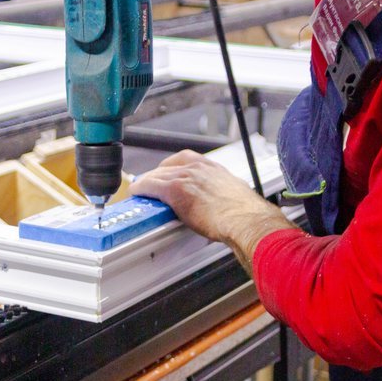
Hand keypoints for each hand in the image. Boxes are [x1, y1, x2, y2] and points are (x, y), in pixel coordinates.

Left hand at [131, 150, 295, 267]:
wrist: (245, 220)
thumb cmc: (245, 214)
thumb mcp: (236, 197)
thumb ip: (224, 196)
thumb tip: (226, 206)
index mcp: (214, 169)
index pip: (186, 160)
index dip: (173, 169)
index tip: (169, 175)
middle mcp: (199, 168)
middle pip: (169, 166)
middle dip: (158, 175)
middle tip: (152, 185)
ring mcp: (186, 176)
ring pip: (158, 174)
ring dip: (147, 182)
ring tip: (141, 190)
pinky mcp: (175, 189)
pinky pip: (150, 185)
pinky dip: (141, 188)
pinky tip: (135, 192)